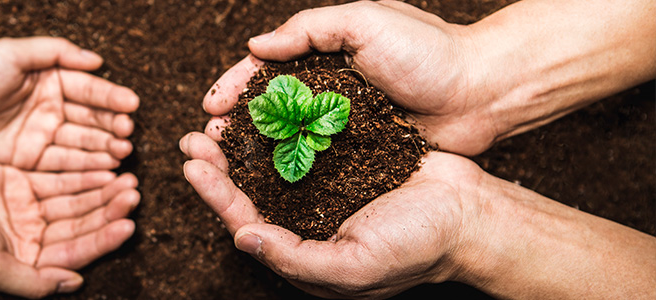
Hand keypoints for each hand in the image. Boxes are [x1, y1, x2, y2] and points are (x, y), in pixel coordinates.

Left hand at [0, 37, 139, 169]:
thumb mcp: (11, 53)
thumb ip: (54, 52)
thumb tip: (96, 60)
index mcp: (48, 79)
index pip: (88, 89)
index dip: (111, 97)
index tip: (132, 105)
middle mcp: (49, 108)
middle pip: (90, 118)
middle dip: (112, 126)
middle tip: (128, 133)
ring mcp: (40, 135)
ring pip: (81, 143)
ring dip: (104, 148)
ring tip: (122, 152)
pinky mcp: (29, 160)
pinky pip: (63, 165)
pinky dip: (85, 168)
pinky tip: (104, 170)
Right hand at [0, 156, 138, 297]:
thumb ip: (32, 281)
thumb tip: (73, 283)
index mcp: (26, 263)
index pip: (75, 253)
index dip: (103, 239)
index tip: (129, 224)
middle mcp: (30, 238)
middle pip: (80, 225)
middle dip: (108, 211)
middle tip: (134, 193)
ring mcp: (26, 210)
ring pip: (74, 201)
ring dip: (100, 191)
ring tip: (127, 178)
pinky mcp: (19, 183)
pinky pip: (58, 179)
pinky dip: (81, 175)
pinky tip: (104, 167)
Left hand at [180, 131, 483, 297]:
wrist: (471, 213)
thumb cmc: (418, 247)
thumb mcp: (355, 267)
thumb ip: (296, 259)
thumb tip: (244, 238)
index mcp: (305, 251)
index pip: (247, 223)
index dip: (217, 196)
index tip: (194, 167)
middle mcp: (308, 221)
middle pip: (250, 193)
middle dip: (218, 167)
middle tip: (193, 139)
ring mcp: (325, 189)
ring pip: (269, 165)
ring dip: (240, 145)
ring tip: (216, 121)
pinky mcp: (343, 160)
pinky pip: (301, 143)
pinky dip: (277, 128)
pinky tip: (261, 110)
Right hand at [204, 1, 498, 155]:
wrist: (483, 92)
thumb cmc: (428, 51)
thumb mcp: (365, 21)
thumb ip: (309, 27)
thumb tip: (257, 45)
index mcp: (325, 53)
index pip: (266, 69)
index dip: (235, 86)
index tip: (211, 107)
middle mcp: (328, 88)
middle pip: (269, 106)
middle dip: (236, 121)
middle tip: (209, 141)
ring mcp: (343, 121)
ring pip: (288, 137)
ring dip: (255, 148)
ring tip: (228, 164)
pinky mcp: (360, 151)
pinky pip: (318, 159)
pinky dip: (290, 168)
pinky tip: (269, 181)